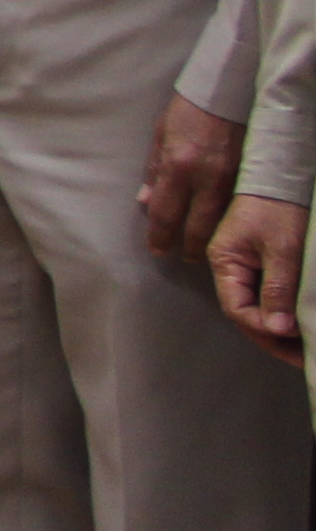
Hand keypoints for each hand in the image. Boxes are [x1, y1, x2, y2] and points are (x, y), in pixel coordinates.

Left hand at [145, 92, 246, 263]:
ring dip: (210, 239)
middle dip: (190, 247)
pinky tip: (222, 230)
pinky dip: (226, 222)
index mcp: (177, 167)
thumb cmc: (188, 112)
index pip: (166, 214)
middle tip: (184, 258)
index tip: (158, 250)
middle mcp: (205, 178)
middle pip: (197, 226)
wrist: (226, 93)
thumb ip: (154, 173)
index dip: (160, 237)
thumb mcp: (160, 137)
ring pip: (220, 222)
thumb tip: (145, 204)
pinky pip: (234, 208)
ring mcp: (230, 179)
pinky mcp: (247, 177)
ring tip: (202, 249)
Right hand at [215, 194, 310, 353]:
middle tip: (304, 355)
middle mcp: (229, 267)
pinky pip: (267, 295)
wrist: (283, 175)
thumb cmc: (280, 209)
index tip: (296, 346)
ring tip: (305, 345)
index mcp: (225, 262)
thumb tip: (277, 329)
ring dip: (280, 328)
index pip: (239, 309)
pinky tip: (299, 322)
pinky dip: (283, 312)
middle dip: (274, 337)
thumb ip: (277, 289)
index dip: (265, 331)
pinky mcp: (260, 262)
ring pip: (258, 306)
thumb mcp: (283, 250)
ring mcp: (243, 265)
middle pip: (247, 312)